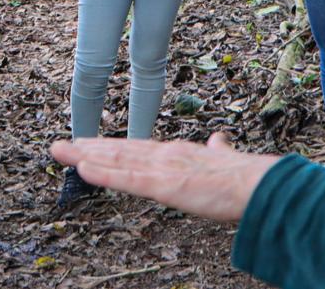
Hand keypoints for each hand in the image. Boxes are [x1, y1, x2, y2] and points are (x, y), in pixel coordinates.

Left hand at [51, 132, 278, 222]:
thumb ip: (218, 151)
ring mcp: (163, 168)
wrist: (264, 185)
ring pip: (117, 160)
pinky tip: (84, 169)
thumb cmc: (249, 178)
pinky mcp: (166, 185)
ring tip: (60, 152)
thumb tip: (219, 140)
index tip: (89, 145)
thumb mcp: (227, 161)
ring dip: (87, 157)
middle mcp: (166, 156)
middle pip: (119, 151)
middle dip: (88, 149)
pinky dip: (105, 173)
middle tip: (60, 146)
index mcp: (179, 154)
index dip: (110, 147)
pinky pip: (128, 179)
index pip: (137, 149)